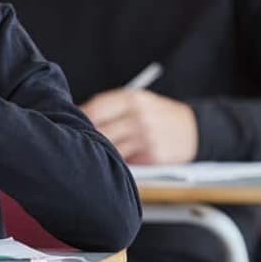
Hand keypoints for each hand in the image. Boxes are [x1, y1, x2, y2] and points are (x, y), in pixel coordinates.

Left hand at [80, 88, 198, 163]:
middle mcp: (139, 117)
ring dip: (100, 153)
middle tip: (74, 144)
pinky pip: (125, 162)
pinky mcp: (153, 157)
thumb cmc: (158, 115)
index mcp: (132, 99)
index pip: (95, 109)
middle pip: (100, 131)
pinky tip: (112, 163)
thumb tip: (78, 118)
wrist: (193, 129)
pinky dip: (117, 162)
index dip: (78, 118)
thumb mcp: (139, 101)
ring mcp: (146, 138)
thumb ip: (112, 107)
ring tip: (90, 155)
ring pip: (111, 149)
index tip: (67, 124)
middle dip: (87, 138)